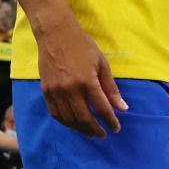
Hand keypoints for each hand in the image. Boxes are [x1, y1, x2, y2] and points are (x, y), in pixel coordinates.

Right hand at [31, 8, 125, 138]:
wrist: (55, 34)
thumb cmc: (82, 46)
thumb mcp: (102, 64)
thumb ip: (111, 88)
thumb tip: (122, 108)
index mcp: (87, 81)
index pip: (102, 108)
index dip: (111, 121)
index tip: (116, 128)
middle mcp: (70, 89)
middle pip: (85, 118)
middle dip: (96, 129)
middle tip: (103, 135)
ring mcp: (56, 91)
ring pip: (69, 119)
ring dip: (81, 129)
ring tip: (89, 132)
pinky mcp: (46, 91)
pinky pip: (55, 113)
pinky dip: (66, 122)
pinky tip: (73, 124)